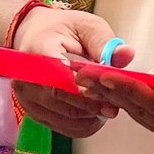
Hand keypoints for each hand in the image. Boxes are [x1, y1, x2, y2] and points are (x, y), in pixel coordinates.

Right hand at [12, 6, 128, 138]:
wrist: (36, 37)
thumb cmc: (63, 29)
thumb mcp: (86, 26)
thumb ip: (104, 42)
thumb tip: (126, 54)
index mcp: (38, 52)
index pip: (61, 80)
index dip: (86, 91)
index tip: (109, 94)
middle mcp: (27, 79)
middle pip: (62, 102)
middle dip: (92, 106)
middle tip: (115, 105)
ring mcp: (27, 98)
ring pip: (64, 119)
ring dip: (89, 118)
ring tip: (108, 107)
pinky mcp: (33, 111)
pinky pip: (61, 127)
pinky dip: (82, 125)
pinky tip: (95, 114)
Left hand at [81, 33, 153, 147]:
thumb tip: (151, 77)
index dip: (129, 88)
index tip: (103, 74)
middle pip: (146, 112)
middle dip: (113, 92)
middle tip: (84, 74)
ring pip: (143, 118)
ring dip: (116, 99)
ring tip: (89, 80)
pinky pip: (149, 119)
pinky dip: (128, 104)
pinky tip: (108, 90)